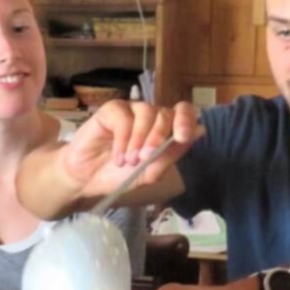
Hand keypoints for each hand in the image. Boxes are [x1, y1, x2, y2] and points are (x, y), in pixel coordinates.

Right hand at [63, 100, 201, 198]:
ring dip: (140, 139)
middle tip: (145, 158)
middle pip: (166, 114)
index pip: (184, 112)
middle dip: (158, 137)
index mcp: (165, 129)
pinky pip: (123, 117)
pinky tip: (118, 157)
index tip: (182, 137)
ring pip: (146, 112)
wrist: (88, 179)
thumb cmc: (120, 176)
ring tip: (129, 161)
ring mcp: (131, 111)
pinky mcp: (112, 110)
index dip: (186, 120)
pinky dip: (123, 139)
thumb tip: (201, 130)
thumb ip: (173, 153)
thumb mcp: (151, 172)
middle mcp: (151, 116)